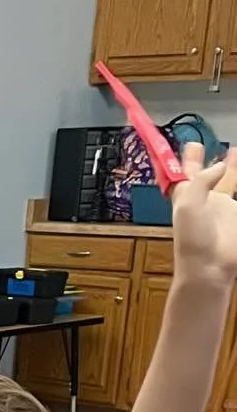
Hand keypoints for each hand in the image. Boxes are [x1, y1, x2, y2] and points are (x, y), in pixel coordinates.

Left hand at [172, 143, 236, 287]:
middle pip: (202, 173)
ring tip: (234, 149)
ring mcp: (222, 207)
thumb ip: (203, 180)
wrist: (210, 267)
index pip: (180, 172)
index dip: (181, 160)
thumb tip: (220, 166)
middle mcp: (203, 199)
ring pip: (227, 179)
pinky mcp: (236, 214)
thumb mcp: (189, 204)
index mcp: (185, 196)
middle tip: (198, 145)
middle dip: (201, 159)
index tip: (182, 146)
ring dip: (230, 165)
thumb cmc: (193, 238)